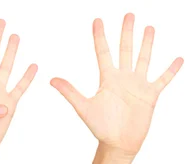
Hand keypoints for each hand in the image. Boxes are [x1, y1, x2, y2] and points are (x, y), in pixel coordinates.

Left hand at [50, 13, 183, 162]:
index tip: (97, 20)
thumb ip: (70, 92)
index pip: (103, 52)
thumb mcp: (83, 107)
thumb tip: (51, 79)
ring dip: (147, 44)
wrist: (118, 143)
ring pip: (143, 59)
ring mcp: (137, 85)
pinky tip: (178, 58)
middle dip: (126, 32)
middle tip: (128, 14)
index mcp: (107, 79)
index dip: (100, 36)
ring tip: (149, 28)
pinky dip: (170, 70)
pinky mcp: (150, 95)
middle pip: (125, 50)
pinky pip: (163, 79)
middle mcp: (122, 78)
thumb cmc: (100, 126)